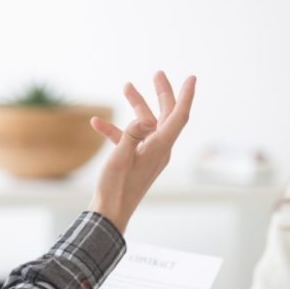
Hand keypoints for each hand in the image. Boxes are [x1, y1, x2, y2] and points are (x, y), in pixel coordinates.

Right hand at [87, 71, 194, 232]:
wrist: (109, 214)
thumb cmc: (115, 189)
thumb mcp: (120, 158)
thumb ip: (132, 135)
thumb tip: (145, 119)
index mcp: (160, 148)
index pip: (179, 117)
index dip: (186, 96)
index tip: (192, 77)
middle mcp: (159, 149)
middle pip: (166, 116)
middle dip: (163, 94)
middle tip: (158, 74)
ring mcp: (148, 155)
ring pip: (146, 124)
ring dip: (137, 106)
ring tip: (126, 86)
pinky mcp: (136, 160)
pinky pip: (129, 139)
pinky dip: (116, 129)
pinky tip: (97, 123)